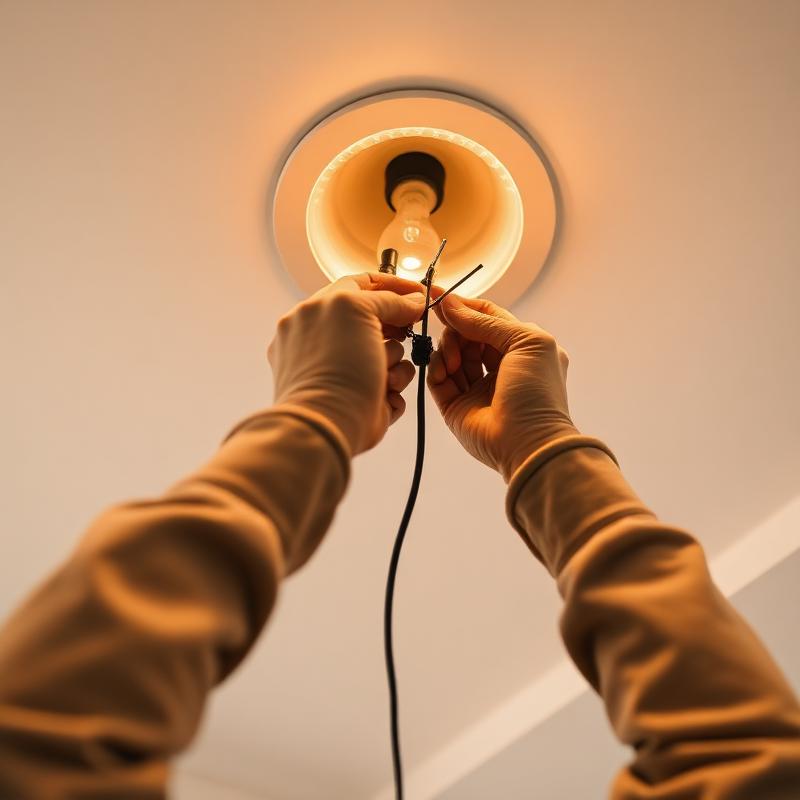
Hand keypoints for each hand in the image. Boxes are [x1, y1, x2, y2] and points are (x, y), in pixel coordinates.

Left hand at [268, 273, 426, 455]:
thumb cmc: (334, 364)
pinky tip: (384, 392)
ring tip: (383, 374)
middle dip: (395, 329)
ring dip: (394, 360)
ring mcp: (345, 369)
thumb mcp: (358, 310)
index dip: (391, 286)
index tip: (418, 292)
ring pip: (390, 352)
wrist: (329, 421)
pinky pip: (394, 382)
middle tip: (405, 333)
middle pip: (378, 320)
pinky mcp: (363, 396)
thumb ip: (388, 299)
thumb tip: (414, 301)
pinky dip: (395, 385)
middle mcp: (328, 339)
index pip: (358, 285)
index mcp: (317, 312)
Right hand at [427, 295, 576, 480]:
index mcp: (521, 349)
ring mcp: (476, 387)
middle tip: (453, 333)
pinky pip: (437, 378)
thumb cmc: (536, 391)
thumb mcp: (523, 342)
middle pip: (466, 334)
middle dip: (457, 329)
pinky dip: (437, 368)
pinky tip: (445, 370)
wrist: (528, 442)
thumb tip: (449, 302)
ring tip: (454, 361)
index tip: (438, 295)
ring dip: (448, 349)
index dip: (465, 306)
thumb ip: (485, 321)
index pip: (488, 317)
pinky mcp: (455, 406)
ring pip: (450, 353)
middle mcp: (498, 366)